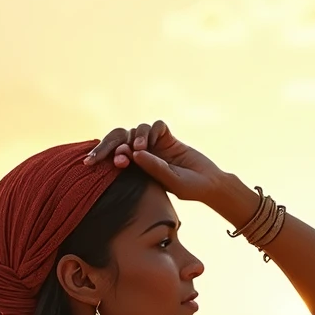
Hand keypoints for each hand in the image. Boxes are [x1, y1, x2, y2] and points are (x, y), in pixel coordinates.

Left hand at [85, 122, 249, 220]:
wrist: (210, 183)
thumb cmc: (189, 188)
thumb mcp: (170, 181)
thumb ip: (154, 167)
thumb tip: (135, 153)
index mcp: (138, 170)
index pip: (118, 157)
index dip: (109, 156)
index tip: (104, 163)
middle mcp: (144, 155)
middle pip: (123, 140)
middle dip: (115, 144)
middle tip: (116, 151)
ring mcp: (156, 145)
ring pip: (139, 131)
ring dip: (138, 137)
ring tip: (140, 148)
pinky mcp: (169, 137)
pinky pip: (157, 126)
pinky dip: (154, 130)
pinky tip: (154, 141)